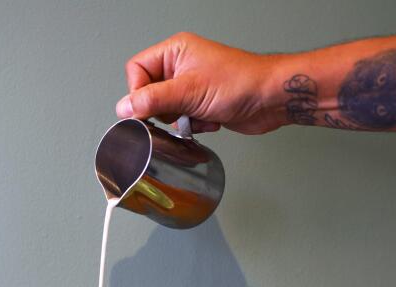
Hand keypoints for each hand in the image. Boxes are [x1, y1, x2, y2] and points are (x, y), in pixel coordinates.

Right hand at [116, 33, 283, 134]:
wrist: (271, 99)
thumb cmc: (241, 82)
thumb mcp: (188, 92)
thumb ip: (152, 100)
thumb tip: (124, 107)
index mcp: (174, 52)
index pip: (136, 70)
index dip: (138, 92)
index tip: (147, 109)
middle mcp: (180, 66)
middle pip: (149, 93)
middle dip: (164, 109)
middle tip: (179, 110)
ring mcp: (191, 86)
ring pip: (165, 111)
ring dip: (181, 120)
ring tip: (198, 115)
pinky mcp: (200, 104)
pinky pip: (182, 121)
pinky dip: (194, 126)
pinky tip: (210, 120)